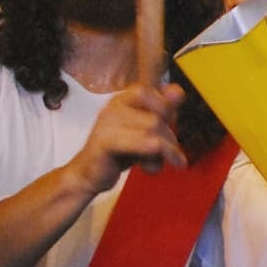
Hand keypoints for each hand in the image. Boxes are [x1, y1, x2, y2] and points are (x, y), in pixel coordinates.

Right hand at [69, 83, 187, 194]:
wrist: (88, 174)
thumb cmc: (118, 152)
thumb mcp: (145, 131)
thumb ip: (162, 112)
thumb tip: (178, 92)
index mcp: (124, 99)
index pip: (151, 91)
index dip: (165, 108)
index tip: (168, 126)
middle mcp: (114, 107)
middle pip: (157, 116)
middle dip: (169, 138)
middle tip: (170, 155)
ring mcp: (107, 123)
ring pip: (152, 128)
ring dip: (166, 151)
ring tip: (159, 165)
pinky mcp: (105, 142)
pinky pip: (139, 142)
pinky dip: (153, 155)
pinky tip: (153, 167)